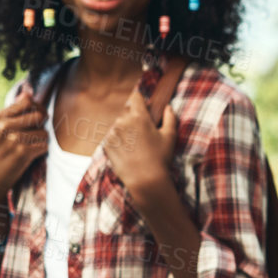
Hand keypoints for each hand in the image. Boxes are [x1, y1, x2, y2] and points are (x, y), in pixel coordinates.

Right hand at [0, 92, 46, 198]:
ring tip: (30, 146)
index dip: (37, 108)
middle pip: (39, 114)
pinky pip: (44, 145)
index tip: (35, 116)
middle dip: (42, 123)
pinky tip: (30, 155)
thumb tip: (28, 92)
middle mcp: (3, 126)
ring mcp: (13, 139)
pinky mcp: (22, 153)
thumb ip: (13, 111)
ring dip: (41, 140)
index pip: (26, 102)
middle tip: (36, 132)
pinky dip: (41, 151)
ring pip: (44, 131)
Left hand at [102, 86, 176, 200]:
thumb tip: (168, 107)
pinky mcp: (106, 144)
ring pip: (118, 126)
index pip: (136, 97)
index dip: (140, 101)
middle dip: (133, 119)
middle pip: (127, 113)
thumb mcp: (170, 137)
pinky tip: (128, 153)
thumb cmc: (160, 158)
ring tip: (135, 147)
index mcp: (139, 117)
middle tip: (142, 135)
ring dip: (125, 131)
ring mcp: (113, 133)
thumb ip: (170, 118)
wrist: (144, 180)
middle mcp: (123, 122)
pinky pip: (112, 138)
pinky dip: (118, 142)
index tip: (143, 107)